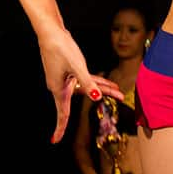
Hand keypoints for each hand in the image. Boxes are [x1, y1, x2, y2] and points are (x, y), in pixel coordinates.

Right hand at [38, 27, 124, 142]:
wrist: (51, 32)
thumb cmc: (61, 49)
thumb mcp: (77, 67)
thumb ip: (88, 83)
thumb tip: (96, 98)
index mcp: (59, 89)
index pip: (62, 113)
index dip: (59, 128)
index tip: (54, 141)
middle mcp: (61, 87)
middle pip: (84, 97)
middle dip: (104, 98)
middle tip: (121, 99)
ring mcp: (65, 79)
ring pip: (87, 88)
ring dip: (104, 89)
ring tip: (121, 92)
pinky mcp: (69, 71)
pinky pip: (85, 79)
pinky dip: (97, 81)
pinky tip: (108, 82)